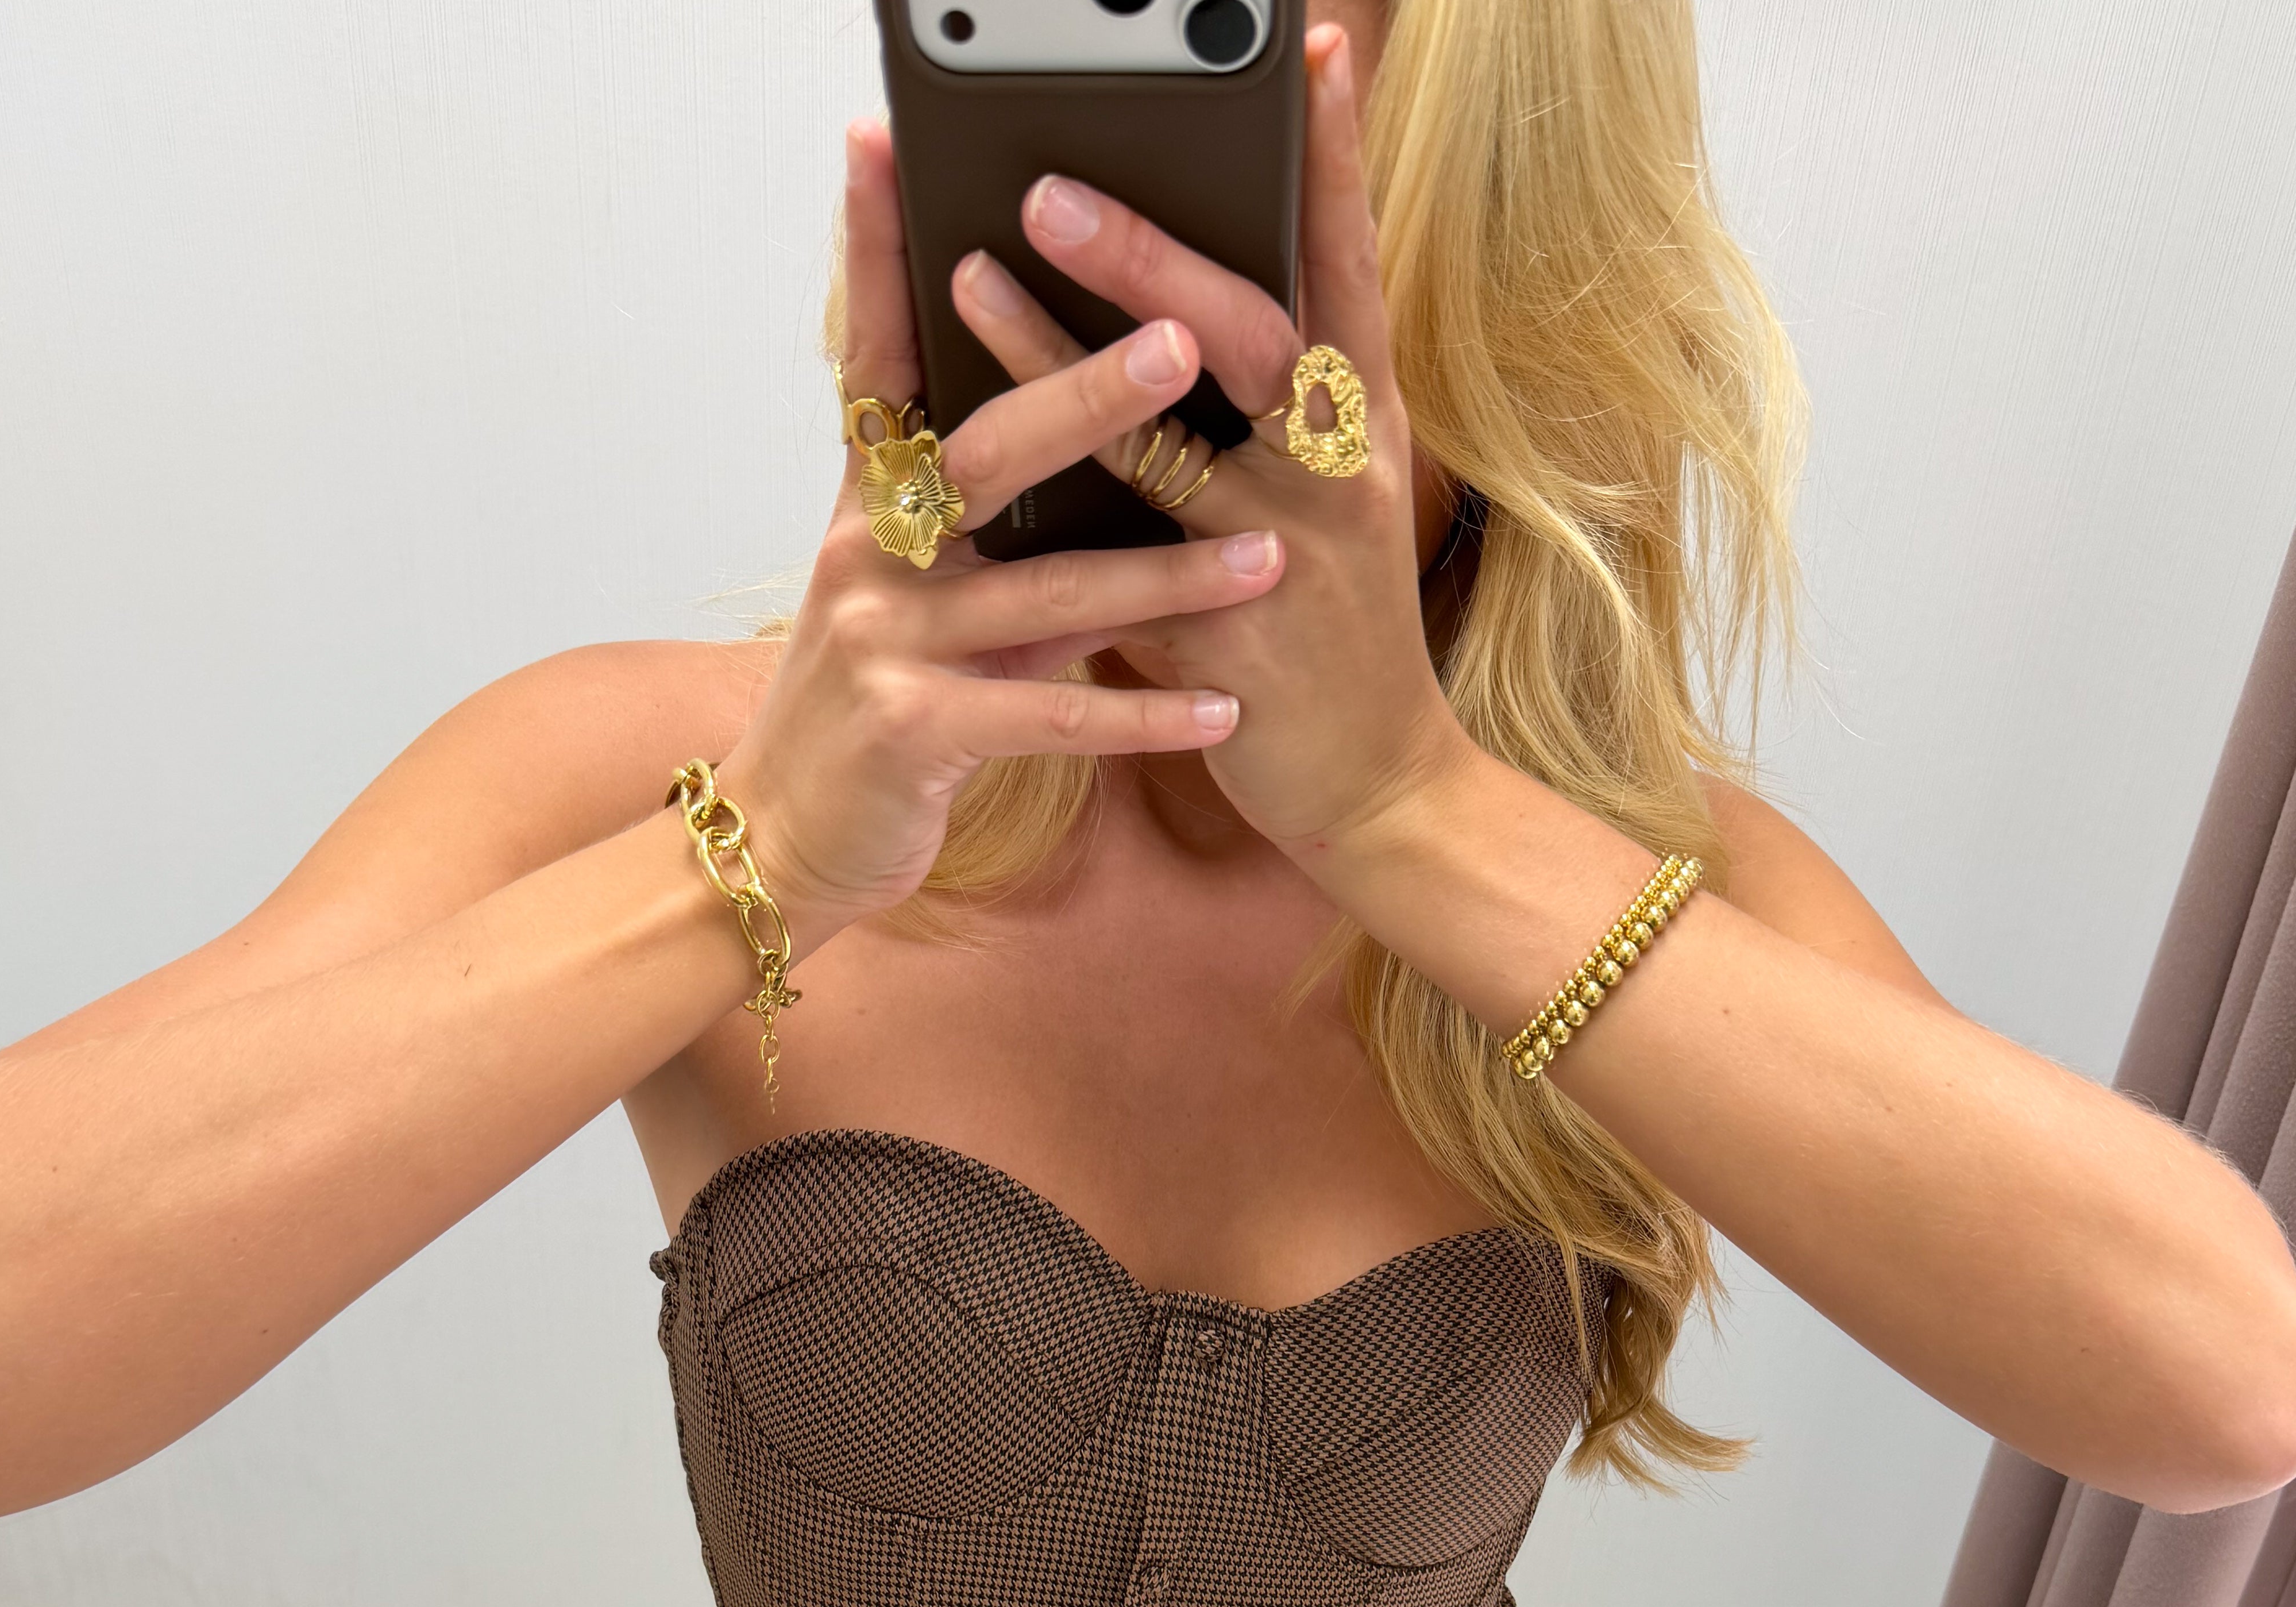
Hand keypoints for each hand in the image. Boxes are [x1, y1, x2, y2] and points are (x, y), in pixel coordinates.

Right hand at [715, 120, 1287, 936]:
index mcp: (871, 503)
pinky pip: (1050, 719)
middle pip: (987, 450)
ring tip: (1270, 557)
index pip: (876, 354)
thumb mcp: (919, 600)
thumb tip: (1089, 460)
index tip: (885, 147)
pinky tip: (1221, 712)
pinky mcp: (916, 733)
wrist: (781, 842)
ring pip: (1045, 594)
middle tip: (1183, 337)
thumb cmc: (873, 712)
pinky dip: (1141, 720)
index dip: (875, 251)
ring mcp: (888, 642)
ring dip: (1167, 579)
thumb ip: (993, 533)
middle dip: (1088, 392)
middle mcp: (872, 553)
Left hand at [949, 22, 1468, 869]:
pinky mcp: (1228, 650)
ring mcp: (1284, 561)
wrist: (1378, 785)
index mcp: (1359, 423)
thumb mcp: (1318, 498)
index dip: (1334, 159)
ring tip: (975, 279)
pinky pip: (1126, 576)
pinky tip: (983, 480)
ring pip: (1166, 446)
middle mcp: (1332, 474)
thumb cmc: (1330, 630)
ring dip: (1062, 362)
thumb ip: (1256, 415)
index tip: (1316, 55)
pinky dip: (1053, 522)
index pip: (1350, 264)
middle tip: (1051, 184)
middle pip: (1251, 331)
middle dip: (1150, 251)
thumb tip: (1161, 314)